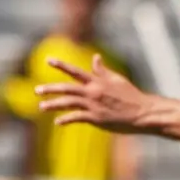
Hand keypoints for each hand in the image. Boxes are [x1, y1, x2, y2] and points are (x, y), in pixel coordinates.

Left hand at [36, 55, 152, 132]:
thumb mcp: (116, 79)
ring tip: (41, 107)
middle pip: (67, 88)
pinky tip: (58, 122)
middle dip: (50, 88)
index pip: (75, 71)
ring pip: (68, 102)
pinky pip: (77, 117)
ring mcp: (93, 105)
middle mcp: (93, 91)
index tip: (48, 60)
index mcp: (98, 81)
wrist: (142, 111)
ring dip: (53, 104)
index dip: (61, 65)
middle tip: (37, 90)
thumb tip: (95, 58)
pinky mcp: (95, 118)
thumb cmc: (130, 95)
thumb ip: (102, 70)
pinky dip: (66, 119)